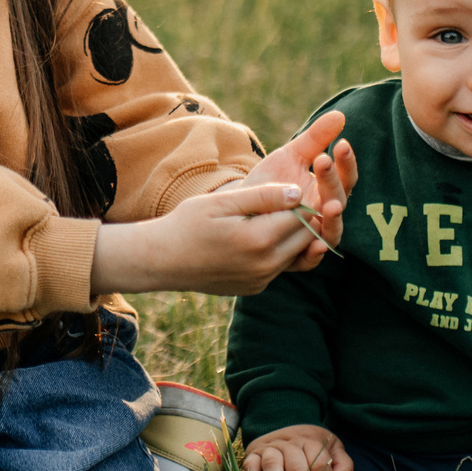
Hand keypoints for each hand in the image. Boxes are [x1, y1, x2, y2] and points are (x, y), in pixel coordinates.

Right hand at [89, 181, 322, 296]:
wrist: (163, 261)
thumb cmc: (188, 224)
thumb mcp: (222, 202)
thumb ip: (262, 196)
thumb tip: (299, 192)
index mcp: (258, 239)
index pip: (302, 215)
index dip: (307, 197)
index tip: (304, 182)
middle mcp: (265, 265)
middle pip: (307, 236)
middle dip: (308, 216)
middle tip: (301, 195)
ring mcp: (262, 280)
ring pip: (296, 253)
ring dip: (295, 233)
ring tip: (281, 212)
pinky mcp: (256, 287)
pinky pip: (280, 266)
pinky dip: (279, 249)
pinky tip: (264, 233)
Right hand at [243, 424, 352, 470]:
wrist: (284, 428)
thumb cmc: (313, 447)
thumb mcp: (333, 449)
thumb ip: (343, 464)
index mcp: (308, 438)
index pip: (317, 458)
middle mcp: (287, 442)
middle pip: (295, 462)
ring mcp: (268, 447)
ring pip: (272, 463)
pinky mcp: (252, 454)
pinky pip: (250, 467)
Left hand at [245, 111, 357, 271]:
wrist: (241, 209)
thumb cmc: (271, 181)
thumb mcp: (290, 156)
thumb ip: (315, 138)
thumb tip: (340, 115)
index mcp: (328, 189)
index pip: (345, 175)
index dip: (346, 161)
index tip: (341, 144)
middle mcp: (326, 214)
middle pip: (339, 200)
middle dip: (332, 182)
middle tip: (322, 163)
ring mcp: (314, 235)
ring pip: (332, 232)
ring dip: (333, 220)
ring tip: (329, 206)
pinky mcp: (297, 255)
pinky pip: (310, 260)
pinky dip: (315, 255)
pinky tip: (315, 245)